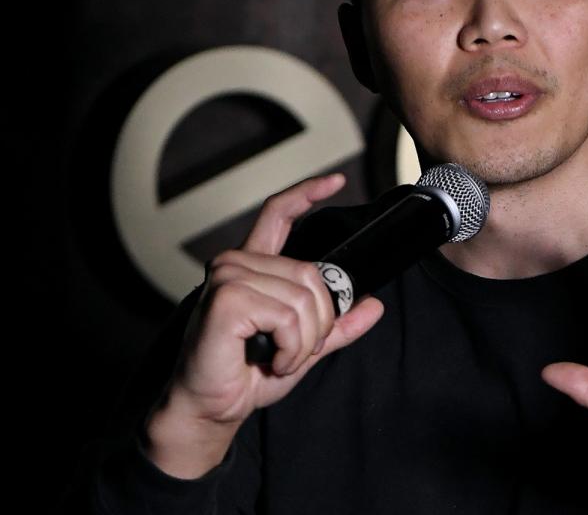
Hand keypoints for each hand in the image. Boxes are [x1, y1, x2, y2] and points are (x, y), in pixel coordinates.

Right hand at [145, 173, 384, 477]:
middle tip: (294, 349)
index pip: (278, 215)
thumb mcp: (304, 347)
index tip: (337, 179)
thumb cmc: (246, 374)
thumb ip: (336, 325)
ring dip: (304, 341)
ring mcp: (228, 276)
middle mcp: (237, 263)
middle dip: (318, 323)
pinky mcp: (227, 298)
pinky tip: (269, 359)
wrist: (213, 408)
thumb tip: (374, 305)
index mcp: (253, 267)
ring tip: (278, 356)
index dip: (307, 193)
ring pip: (304, 298)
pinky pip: (288, 316)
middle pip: (312, 275)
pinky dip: (291, 347)